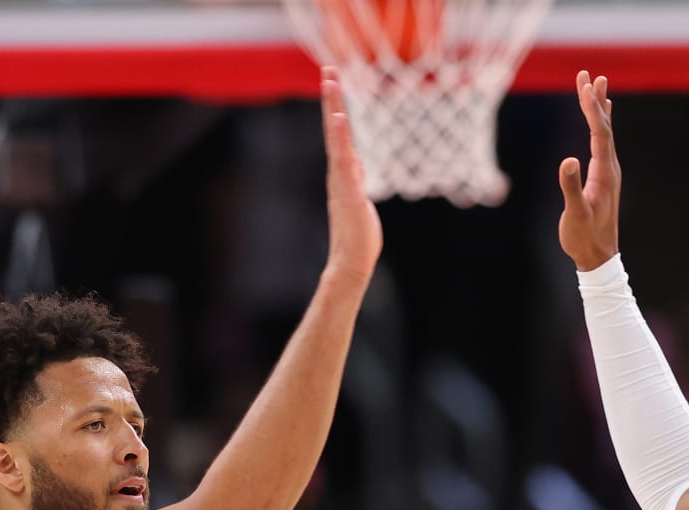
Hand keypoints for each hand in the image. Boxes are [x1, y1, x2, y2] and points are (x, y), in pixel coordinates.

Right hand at [319, 66, 382, 285]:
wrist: (351, 262)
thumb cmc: (358, 235)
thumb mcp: (360, 197)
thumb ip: (356, 177)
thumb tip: (355, 161)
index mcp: (344, 173)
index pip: (339, 134)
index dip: (336, 107)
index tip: (332, 80)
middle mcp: (339, 173)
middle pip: (335, 130)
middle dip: (332, 99)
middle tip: (329, 69)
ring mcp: (342, 182)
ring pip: (337, 141)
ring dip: (334, 112)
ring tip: (331, 85)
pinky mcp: (349, 194)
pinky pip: (345, 162)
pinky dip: (340, 142)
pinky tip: (339, 123)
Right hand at [558, 70, 619, 271]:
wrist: (598, 258)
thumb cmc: (584, 238)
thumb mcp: (574, 213)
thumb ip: (570, 187)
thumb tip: (567, 160)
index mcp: (604, 173)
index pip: (600, 133)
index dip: (591, 108)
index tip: (583, 85)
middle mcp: (611, 168)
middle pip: (606, 126)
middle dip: (595, 99)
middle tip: (588, 74)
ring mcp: (609, 172)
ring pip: (606, 132)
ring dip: (600, 108)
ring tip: (597, 84)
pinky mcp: (604, 178)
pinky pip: (604, 143)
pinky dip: (601, 125)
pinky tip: (601, 118)